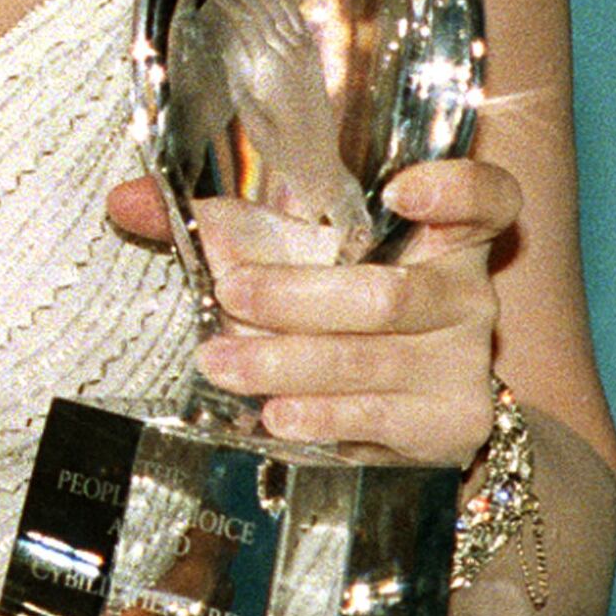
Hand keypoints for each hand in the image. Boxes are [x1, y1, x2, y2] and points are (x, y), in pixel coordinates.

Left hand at [104, 159, 518, 469]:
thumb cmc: (340, 302)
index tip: (401, 190)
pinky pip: (378, 419)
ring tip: (221, 363)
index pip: (488, 197)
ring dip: (288, 362)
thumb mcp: (290, 256)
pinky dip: (320, 416)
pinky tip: (273, 417)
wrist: (412, 406)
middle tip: (229, 293)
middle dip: (298, 295)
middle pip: (391, 291)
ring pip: (374, 358)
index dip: (455, 190)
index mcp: (443, 232)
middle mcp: (466, 293)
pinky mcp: (452, 424)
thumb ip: (218, 225)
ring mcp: (464, 362)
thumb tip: (127, 200)